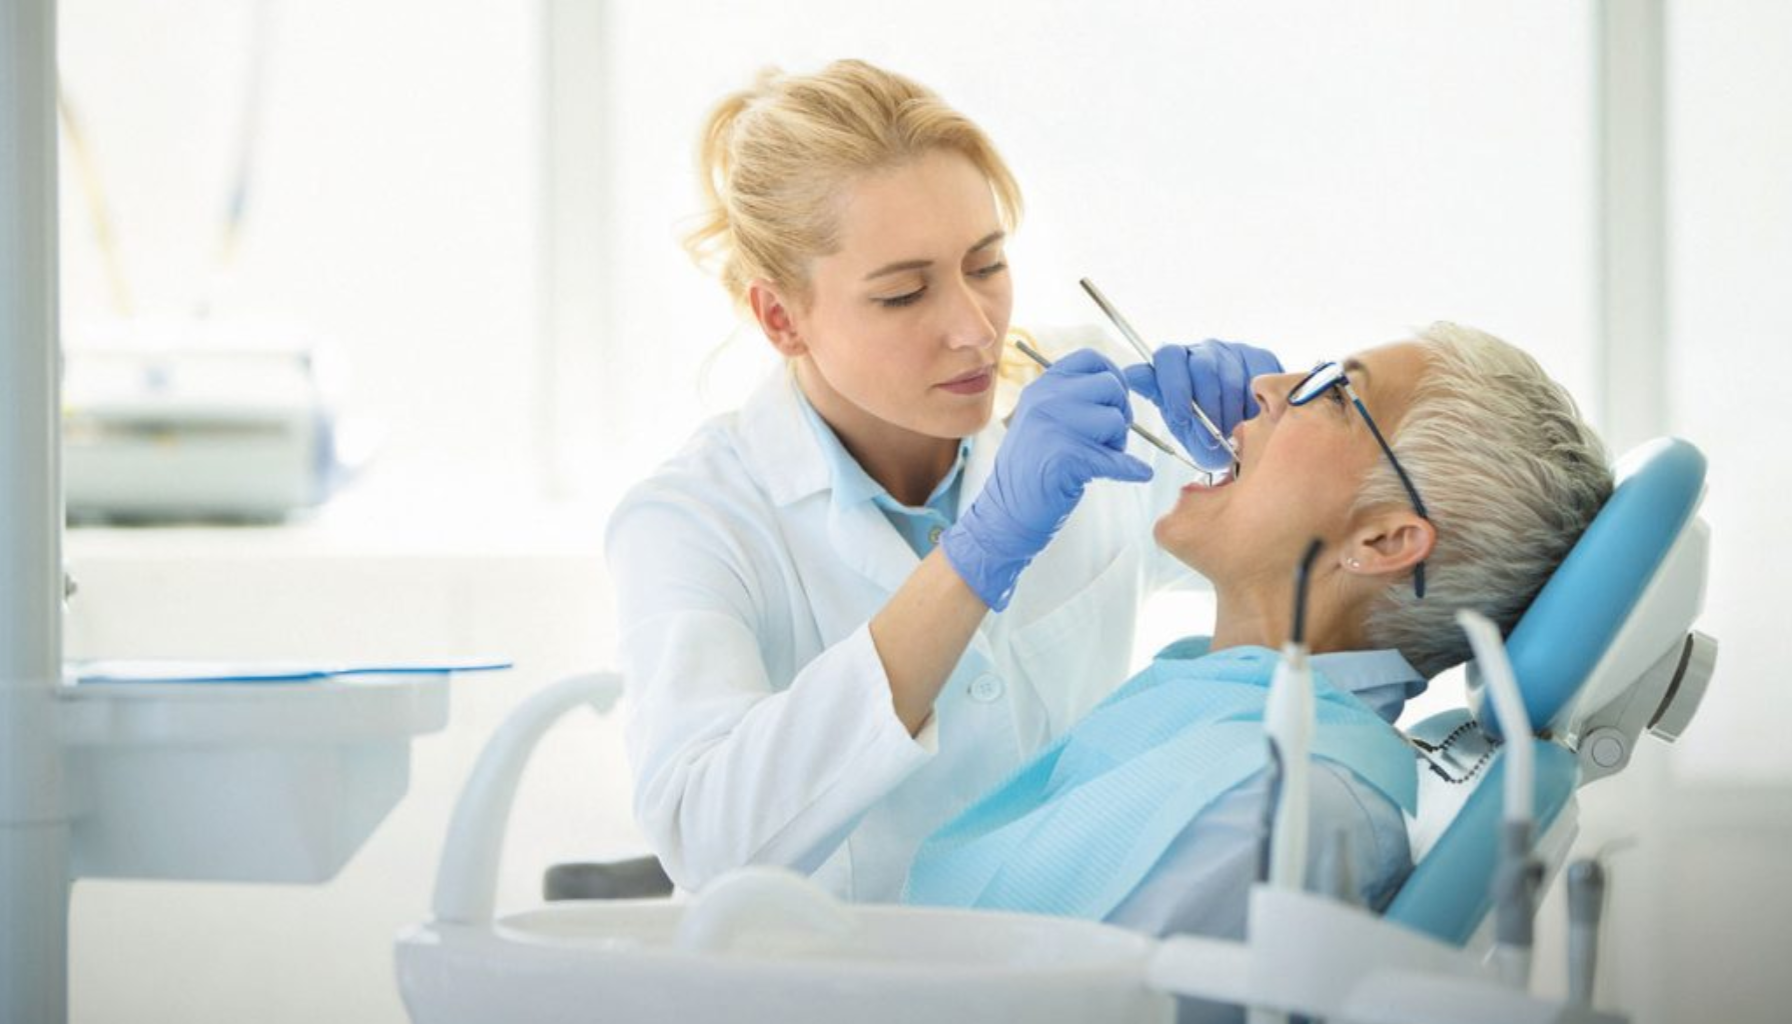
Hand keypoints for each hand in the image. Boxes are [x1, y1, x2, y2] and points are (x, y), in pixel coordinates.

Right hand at [941, 348, 1151, 610]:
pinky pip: (1114, 458)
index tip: (1115, 401)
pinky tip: (1137, 474)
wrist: (1005, 513)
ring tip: (1100, 459)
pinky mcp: (1064, 458)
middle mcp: (1044, 400)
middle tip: (1110, 438)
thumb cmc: (1031, 470)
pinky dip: (1130, 469)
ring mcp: (1052, 426)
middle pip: (1110, 386)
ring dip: (1119, 443)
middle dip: (1121, 412)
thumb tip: (1119, 383)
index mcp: (1041, 387)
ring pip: (1115, 420)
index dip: (1113, 376)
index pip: (1091, 358)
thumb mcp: (1042, 420)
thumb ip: (1071, 398)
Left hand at [1121, 340, 1281, 469]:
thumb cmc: (1202, 426)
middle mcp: (1200, 350)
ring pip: (1231, 377)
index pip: (1168, 358)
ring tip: (1229, 433)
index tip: (1180, 418)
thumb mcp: (1177, 420)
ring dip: (1230, 412)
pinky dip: (1253, 405)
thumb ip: (1158, 398)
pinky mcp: (1258, 356)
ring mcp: (1231, 350)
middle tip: (1210, 437)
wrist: (1241, 432)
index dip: (1174, 388)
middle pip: (1202, 368)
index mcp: (1174, 362)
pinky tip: (1248, 418)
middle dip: (1206, 408)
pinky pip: (1257, 380)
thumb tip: (1129, 375)